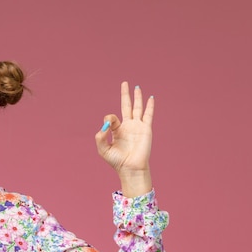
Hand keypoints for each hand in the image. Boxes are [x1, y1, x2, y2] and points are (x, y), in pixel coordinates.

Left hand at [95, 82, 153, 196]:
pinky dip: (149, 106)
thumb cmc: (117, 161)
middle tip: (124, 83)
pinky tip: (150, 98)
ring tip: (136, 87)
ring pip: (137, 108)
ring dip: (137, 97)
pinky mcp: (146, 129)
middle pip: (126, 106)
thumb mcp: (103, 150)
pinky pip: (148, 115)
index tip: (108, 127)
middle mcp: (127, 126)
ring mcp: (137, 127)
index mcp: (117, 130)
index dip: (109, 119)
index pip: (112, 118)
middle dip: (124, 95)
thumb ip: (100, 137)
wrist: (130, 168)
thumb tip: (103, 126)